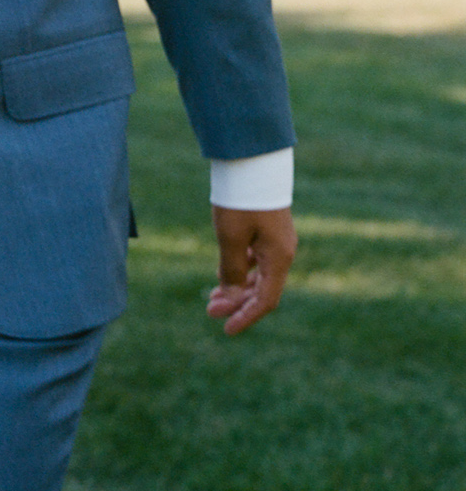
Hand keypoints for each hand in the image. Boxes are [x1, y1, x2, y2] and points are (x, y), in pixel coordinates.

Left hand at [207, 204, 296, 334]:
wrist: (252, 160)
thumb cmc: (241, 199)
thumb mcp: (231, 237)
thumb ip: (232, 270)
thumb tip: (230, 296)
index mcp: (279, 258)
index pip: (266, 301)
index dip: (246, 317)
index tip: (225, 329)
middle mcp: (282, 252)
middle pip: (262, 289)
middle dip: (236, 302)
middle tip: (209, 309)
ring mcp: (277, 240)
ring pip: (259, 274)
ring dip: (237, 286)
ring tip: (212, 296)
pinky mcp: (268, 228)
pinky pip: (257, 258)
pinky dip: (241, 269)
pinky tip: (226, 271)